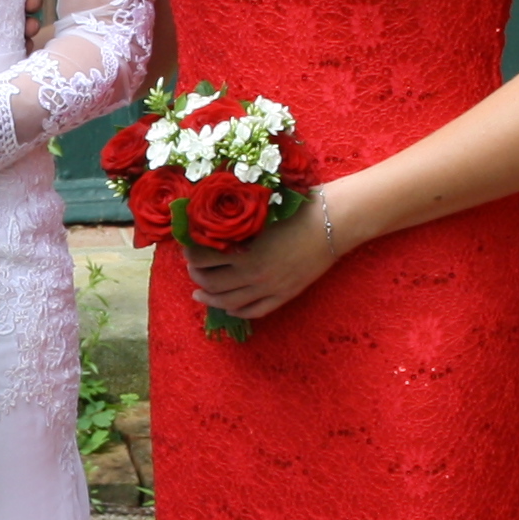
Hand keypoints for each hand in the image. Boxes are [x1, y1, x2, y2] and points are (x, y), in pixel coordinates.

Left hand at [180, 193, 339, 323]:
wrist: (332, 222)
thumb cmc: (297, 208)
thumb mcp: (260, 211)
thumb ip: (236, 222)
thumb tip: (211, 223)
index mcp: (243, 249)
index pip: (202, 257)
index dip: (189, 254)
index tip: (186, 248)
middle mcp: (252, 272)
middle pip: (211, 283)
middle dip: (196, 276)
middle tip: (192, 269)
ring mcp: (268, 287)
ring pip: (228, 301)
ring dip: (209, 298)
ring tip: (199, 294)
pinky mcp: (284, 295)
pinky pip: (254, 311)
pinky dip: (236, 311)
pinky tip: (228, 307)